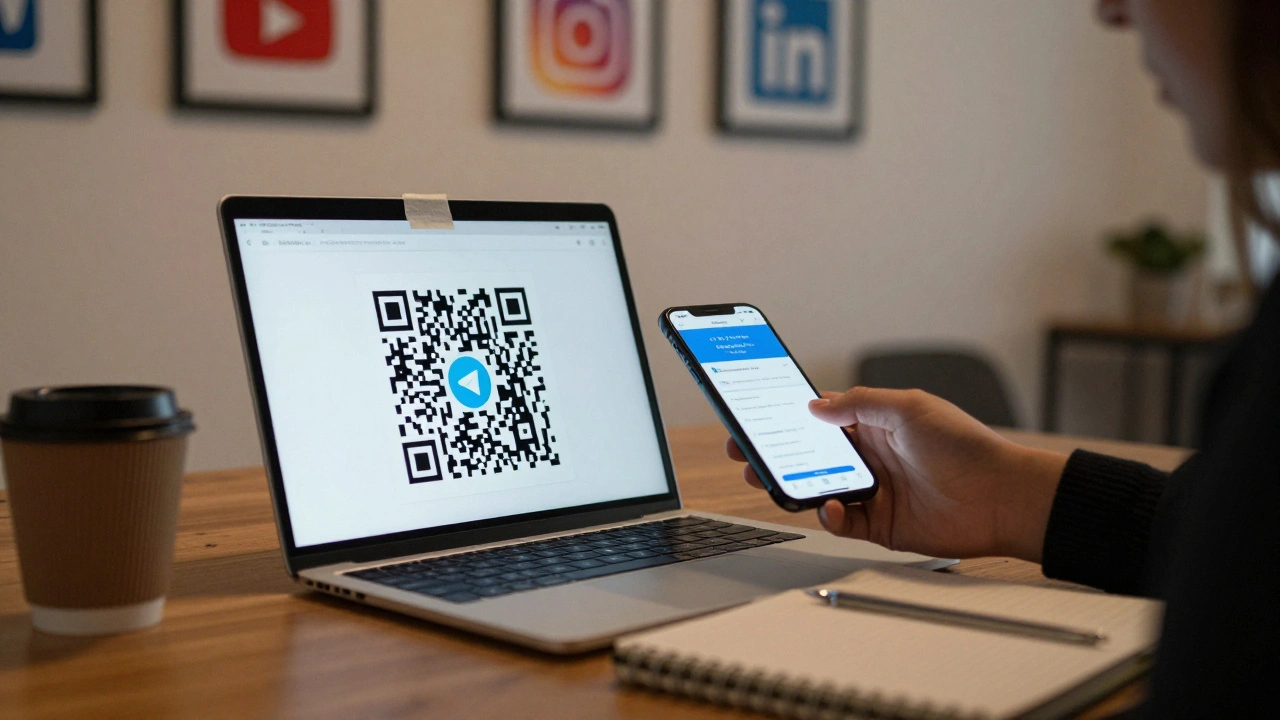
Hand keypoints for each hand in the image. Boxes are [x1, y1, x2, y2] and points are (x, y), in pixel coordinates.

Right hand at [726, 388, 1067, 561]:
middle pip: (809, 457)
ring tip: (771, 482)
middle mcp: (870, 458)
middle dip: (774, 455)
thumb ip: (860, 404)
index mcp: (874, 425)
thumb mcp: (909, 408)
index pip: (820, 421)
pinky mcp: (881, 526)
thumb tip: (817, 404)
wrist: (1002, 497)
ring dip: (792, 486)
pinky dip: (830, 516)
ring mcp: (874, 492)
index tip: (756, 419)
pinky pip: (842, 522)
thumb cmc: (965, 446)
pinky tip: (832, 508)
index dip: (787, 421)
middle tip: (745, 455)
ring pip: (818, 490)